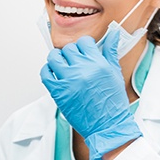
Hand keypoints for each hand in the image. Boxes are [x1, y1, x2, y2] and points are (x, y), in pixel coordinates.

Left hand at [40, 30, 141, 159]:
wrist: (107, 125)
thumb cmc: (112, 102)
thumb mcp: (114, 73)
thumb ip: (110, 51)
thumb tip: (113, 33)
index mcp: (98, 63)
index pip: (84, 42)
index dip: (83, 47)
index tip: (84, 53)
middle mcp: (82, 70)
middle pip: (68, 49)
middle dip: (71, 54)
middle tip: (75, 63)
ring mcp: (68, 81)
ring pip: (54, 58)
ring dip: (57, 59)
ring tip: (63, 66)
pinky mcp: (58, 92)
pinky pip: (45, 74)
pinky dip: (47, 71)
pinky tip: (55, 75)